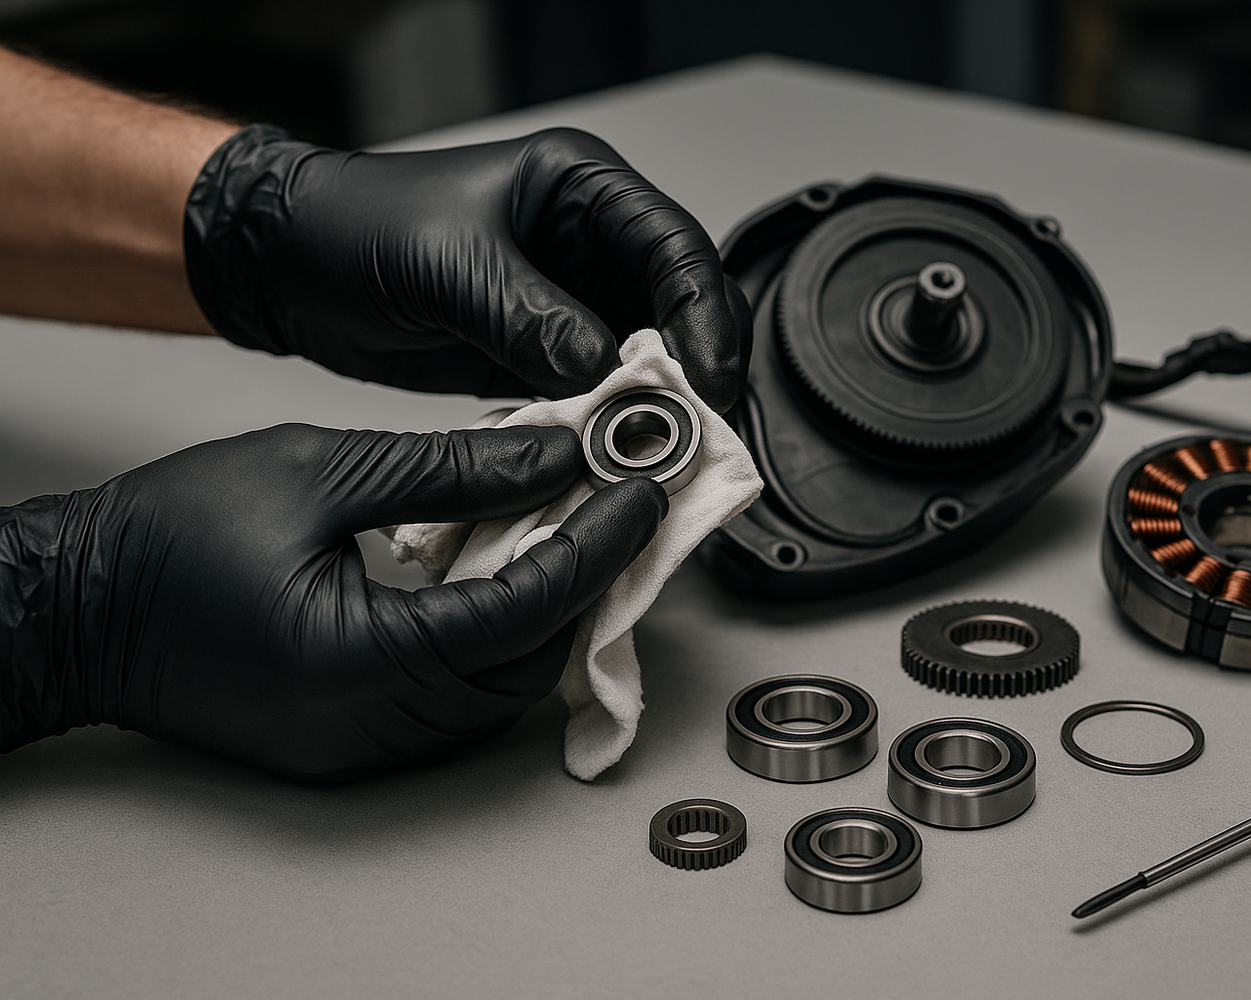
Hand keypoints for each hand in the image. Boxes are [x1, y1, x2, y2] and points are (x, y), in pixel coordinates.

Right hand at [0, 424, 666, 779]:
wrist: (76, 607)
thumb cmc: (172, 536)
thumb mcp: (320, 470)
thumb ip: (454, 471)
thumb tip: (557, 457)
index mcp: (362, 661)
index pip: (525, 611)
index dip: (596, 548)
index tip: (640, 492)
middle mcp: (373, 725)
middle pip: (528, 663)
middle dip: (582, 582)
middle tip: (613, 503)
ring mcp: (363, 747)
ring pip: (501, 691)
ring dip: (544, 613)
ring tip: (564, 528)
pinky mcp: (353, 743)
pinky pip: (457, 702)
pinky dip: (496, 640)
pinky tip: (503, 576)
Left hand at [184, 125, 751, 410]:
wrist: (289, 269)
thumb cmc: (356, 226)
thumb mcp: (446, 262)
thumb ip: (527, 314)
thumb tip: (601, 371)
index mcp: (581, 188)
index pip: (676, 246)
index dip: (705, 312)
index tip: (708, 377)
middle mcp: (590, 245)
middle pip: (681, 308)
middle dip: (696, 369)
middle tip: (698, 428)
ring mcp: (572, 304)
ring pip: (649, 360)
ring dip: (657, 407)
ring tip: (659, 454)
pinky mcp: (546, 357)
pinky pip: (599, 396)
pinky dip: (610, 429)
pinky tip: (611, 459)